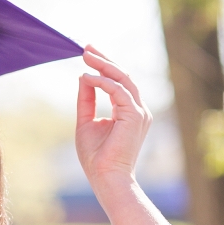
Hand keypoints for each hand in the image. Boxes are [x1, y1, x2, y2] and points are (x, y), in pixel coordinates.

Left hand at [75, 46, 152, 196]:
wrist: (105, 177)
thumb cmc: (96, 156)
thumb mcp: (86, 122)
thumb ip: (86, 100)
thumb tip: (84, 77)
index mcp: (129, 111)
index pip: (118, 82)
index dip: (104, 66)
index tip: (88, 54)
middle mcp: (138, 109)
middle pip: (123, 76)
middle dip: (104, 60)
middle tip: (86, 48)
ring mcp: (139, 112)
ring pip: (123, 79)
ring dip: (103, 65)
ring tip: (85, 56)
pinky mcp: (134, 115)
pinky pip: (118, 91)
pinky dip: (102, 82)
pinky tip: (87, 77)